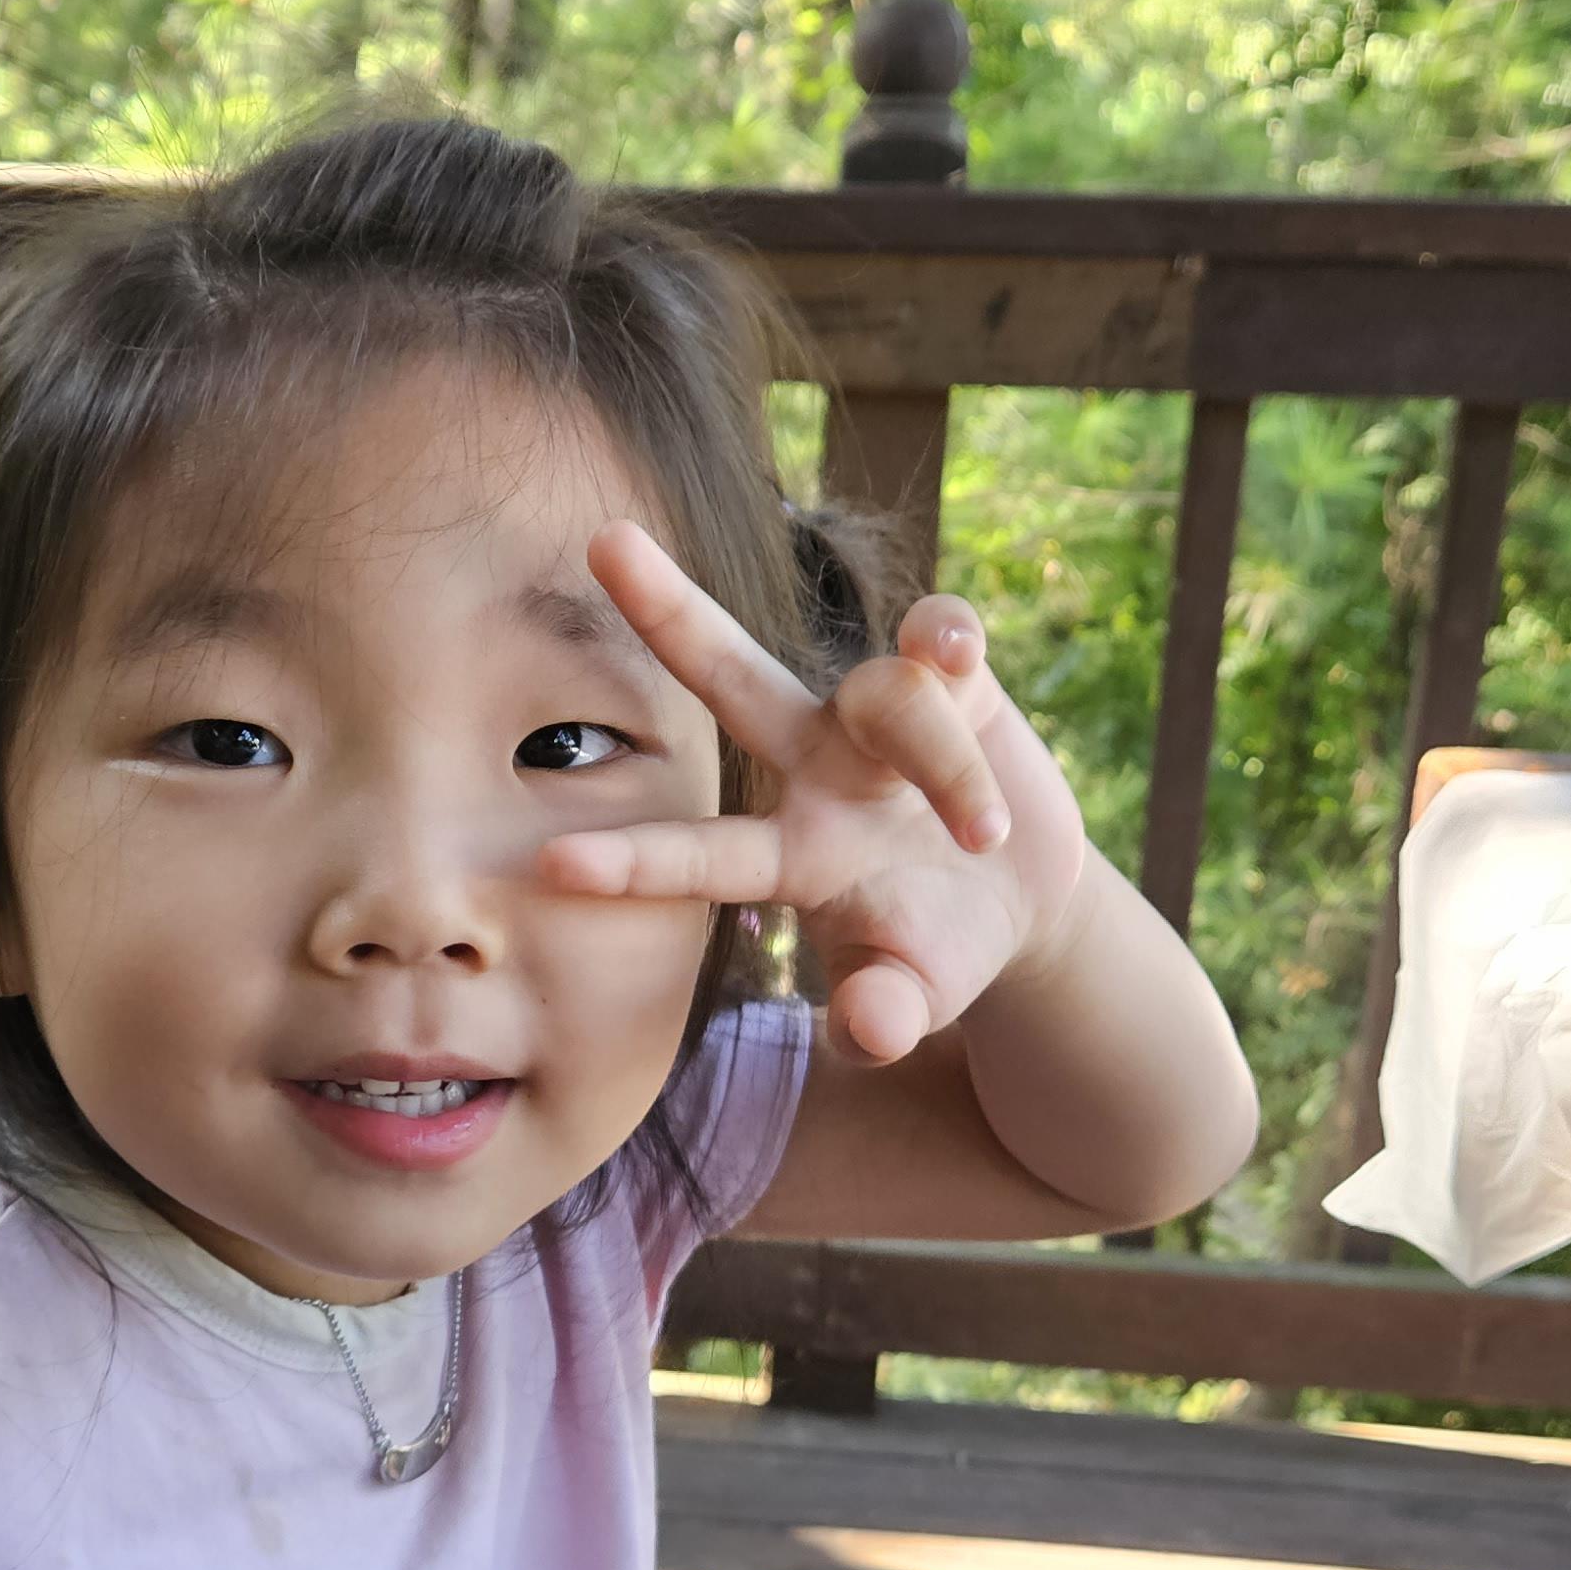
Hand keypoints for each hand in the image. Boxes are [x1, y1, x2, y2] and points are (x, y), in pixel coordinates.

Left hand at [541, 522, 1089, 1062]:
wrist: (1019, 899)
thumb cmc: (934, 953)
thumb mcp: (914, 999)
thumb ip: (885, 1016)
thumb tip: (871, 1029)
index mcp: (786, 855)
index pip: (700, 856)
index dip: (633, 862)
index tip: (550, 862)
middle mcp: (813, 764)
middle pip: (731, 677)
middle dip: (670, 612)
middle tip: (603, 540)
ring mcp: (877, 714)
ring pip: (889, 698)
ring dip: (943, 768)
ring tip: (983, 835)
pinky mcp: (952, 677)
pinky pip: (942, 637)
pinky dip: (952, 640)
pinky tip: (961, 652)